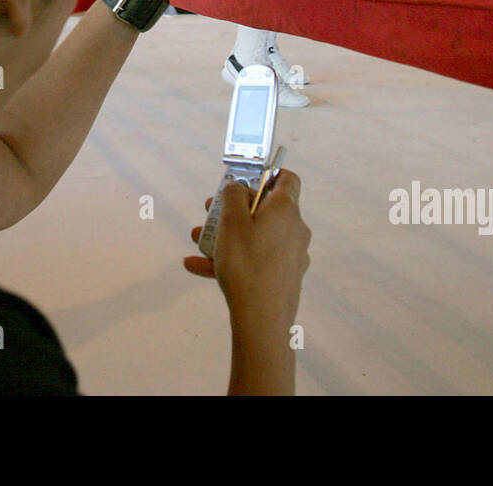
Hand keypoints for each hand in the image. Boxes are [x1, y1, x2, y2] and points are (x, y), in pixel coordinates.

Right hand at [184, 170, 310, 332]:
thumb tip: (238, 187)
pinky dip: (232, 259)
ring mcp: (291, 255)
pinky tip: (198, 266)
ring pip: (256, 237)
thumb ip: (232, 196)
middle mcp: (294, 229)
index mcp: (286, 209)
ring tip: (198, 241)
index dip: (267, 174)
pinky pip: (256, 260)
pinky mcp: (284, 277)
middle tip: (210, 212)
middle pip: (265, 210)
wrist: (262, 318)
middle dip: (234, 209)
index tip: (244, 180)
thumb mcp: (232, 222)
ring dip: (227, 236)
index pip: (287, 179)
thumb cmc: (246, 263)